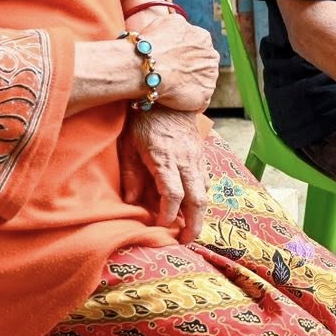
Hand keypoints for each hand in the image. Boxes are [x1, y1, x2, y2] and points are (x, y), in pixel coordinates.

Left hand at [126, 107, 212, 241]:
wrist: (168, 95)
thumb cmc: (143, 120)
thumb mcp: (128, 145)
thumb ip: (132, 175)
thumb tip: (133, 202)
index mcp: (165, 159)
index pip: (173, 194)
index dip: (168, 214)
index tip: (160, 226)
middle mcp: (186, 160)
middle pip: (197, 198)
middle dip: (194, 223)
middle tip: (187, 240)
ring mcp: (197, 157)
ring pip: (206, 191)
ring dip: (201, 213)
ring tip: (192, 228)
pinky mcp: (202, 154)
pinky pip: (207, 180)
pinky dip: (203, 196)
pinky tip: (195, 205)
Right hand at [128, 8, 219, 110]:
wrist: (145, 66)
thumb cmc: (151, 43)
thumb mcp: (167, 21)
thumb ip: (181, 26)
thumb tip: (184, 28)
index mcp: (203, 38)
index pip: (198, 46)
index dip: (183, 54)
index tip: (171, 60)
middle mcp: (211, 56)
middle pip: (203, 64)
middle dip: (190, 69)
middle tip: (171, 74)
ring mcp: (210, 77)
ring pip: (202, 81)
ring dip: (190, 84)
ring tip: (171, 88)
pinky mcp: (205, 95)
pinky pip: (200, 100)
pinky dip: (190, 101)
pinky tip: (176, 100)